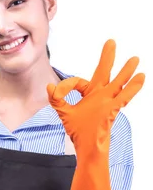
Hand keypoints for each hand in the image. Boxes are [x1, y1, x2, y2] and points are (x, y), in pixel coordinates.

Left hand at [46, 39, 144, 189]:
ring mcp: (107, 103)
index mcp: (88, 96)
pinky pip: (123, 97)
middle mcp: (99, 96)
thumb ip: (57, 99)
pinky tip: (141, 78)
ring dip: (125, 71)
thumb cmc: (79, 133)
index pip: (79, 82)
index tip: (57, 90)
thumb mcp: (64, 113)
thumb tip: (49, 86)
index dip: (68, 85)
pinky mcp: (111, 110)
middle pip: (103, 72)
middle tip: (110, 41)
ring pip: (117, 83)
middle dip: (107, 57)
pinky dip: (132, 88)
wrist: (88, 148)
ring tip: (134, 59)